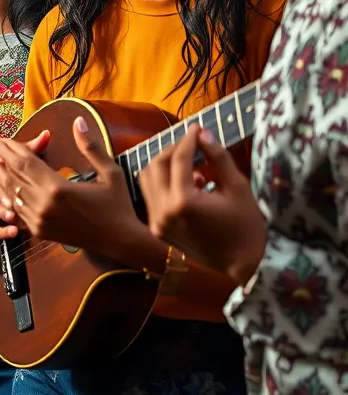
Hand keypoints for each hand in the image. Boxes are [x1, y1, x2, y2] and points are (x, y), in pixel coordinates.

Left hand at [0, 116, 144, 263]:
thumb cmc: (118, 205)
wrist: (122, 242)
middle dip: (1, 158)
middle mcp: (44, 205)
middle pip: (15, 176)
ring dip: (1, 177)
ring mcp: (40, 221)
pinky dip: (9, 198)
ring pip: (13, 194)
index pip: (26, 162)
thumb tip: (79, 121)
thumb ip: (90, 146)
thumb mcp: (109, 172)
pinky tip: (4, 189)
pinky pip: (19, 212)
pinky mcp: (41, 232)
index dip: (11, 148)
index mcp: (58, 188)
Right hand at [0, 131, 49, 236]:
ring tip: (14, 216)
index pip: (5, 167)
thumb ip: (27, 149)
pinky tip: (11, 232)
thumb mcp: (2, 160)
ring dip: (2, 211)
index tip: (30, 178)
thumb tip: (47, 134)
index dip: (16, 172)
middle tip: (22, 201)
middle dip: (8, 193)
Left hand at [140, 125, 265, 286]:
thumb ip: (218, 158)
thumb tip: (203, 133)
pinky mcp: (157, 229)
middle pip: (157, 165)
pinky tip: (188, 184)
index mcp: (184, 202)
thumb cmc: (246, 226)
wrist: (243, 266)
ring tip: (188, 162)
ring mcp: (157, 222)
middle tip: (191, 143)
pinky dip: (163, 184)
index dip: (188, 140)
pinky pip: (151, 196)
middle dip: (173, 149)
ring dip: (164, 165)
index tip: (197, 128)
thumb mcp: (238, 188)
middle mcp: (164, 212)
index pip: (179, 160)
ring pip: (148, 179)